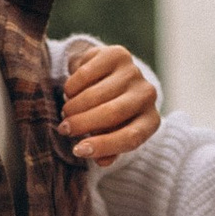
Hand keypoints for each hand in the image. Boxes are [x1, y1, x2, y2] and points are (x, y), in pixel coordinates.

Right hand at [58, 38, 161, 166]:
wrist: (112, 78)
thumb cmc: (111, 115)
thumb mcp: (112, 134)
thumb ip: (108, 150)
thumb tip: (101, 161)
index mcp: (150, 121)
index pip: (130, 138)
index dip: (103, 146)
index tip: (78, 150)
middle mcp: (147, 95)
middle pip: (112, 113)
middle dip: (83, 123)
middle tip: (64, 129)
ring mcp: (134, 72)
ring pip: (96, 94)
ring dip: (74, 106)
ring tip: (67, 112)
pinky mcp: (118, 54)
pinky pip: (86, 73)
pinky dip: (72, 86)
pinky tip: (71, 92)